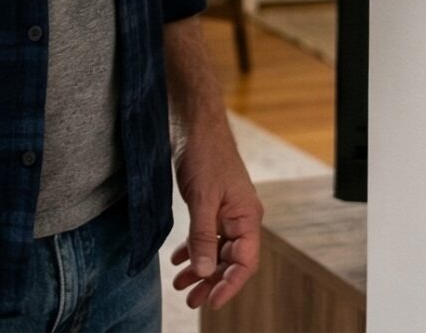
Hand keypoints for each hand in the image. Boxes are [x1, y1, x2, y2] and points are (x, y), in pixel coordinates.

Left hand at [168, 119, 263, 310]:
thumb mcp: (202, 199)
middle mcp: (241, 217)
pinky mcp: (212, 204)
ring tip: (180, 285)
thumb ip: (203, 236)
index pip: (244, 263)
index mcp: (247, 217)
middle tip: (190, 300)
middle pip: (230, 261)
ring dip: (200, 268)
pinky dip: (193, 248)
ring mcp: (226, 211)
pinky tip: (177, 259)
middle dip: (210, 281)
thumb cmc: (205, 154)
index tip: (211, 301)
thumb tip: (204, 272)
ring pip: (216, 250)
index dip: (229, 285)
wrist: (195, 123)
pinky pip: (206, 235)